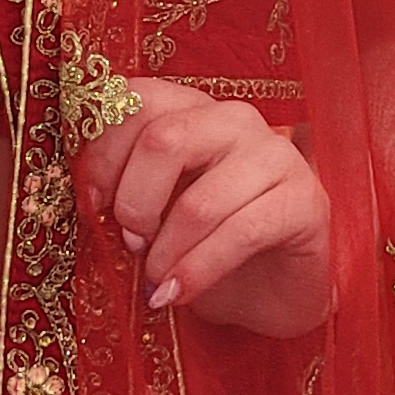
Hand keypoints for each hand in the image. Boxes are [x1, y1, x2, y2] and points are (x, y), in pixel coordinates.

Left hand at [74, 78, 332, 338]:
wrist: (273, 291)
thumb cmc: (205, 246)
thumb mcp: (155, 213)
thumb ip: (125, 190)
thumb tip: (88, 199)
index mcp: (192, 110)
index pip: (136, 100)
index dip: (103, 154)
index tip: (93, 205)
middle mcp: (235, 120)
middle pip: (165, 138)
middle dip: (135, 203)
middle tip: (131, 242)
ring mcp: (276, 157)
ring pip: (201, 198)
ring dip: (167, 252)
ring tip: (156, 282)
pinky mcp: (307, 202)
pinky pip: (242, 233)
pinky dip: (199, 270)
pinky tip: (179, 294)